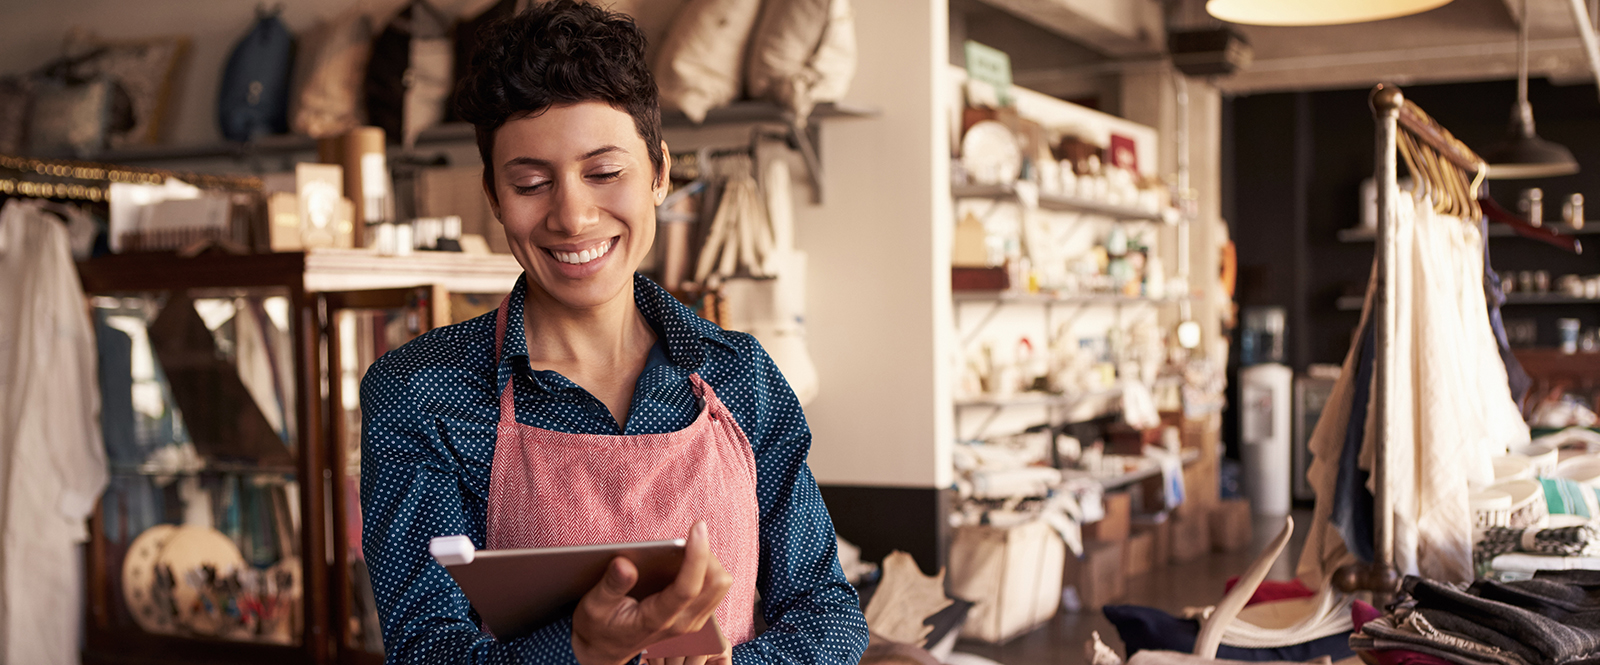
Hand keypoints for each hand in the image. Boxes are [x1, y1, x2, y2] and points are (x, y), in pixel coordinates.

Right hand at [572, 522, 731, 664]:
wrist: (606, 650)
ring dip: (708, 561)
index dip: (696, 555)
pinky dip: (707, 570)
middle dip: (705, 554)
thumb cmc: (600, 626)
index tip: (697, 527)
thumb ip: (611, 586)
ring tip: (684, 551)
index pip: (687, 588)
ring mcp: (692, 622)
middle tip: (684, 540)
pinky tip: (685, 563)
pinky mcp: (696, 616)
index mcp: (656, 619)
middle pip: (716, 583)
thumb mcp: (594, 607)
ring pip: (720, 585)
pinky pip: (715, 588)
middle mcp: (682, 623)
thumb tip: (625, 563)